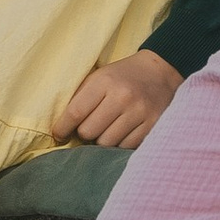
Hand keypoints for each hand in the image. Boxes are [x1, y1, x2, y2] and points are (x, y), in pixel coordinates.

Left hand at [56, 52, 182, 150]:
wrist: (159, 71)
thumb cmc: (121, 77)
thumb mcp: (98, 77)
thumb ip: (79, 98)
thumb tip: (60, 128)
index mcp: (104, 81)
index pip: (75, 113)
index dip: (62, 128)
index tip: (59, 134)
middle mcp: (122, 96)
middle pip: (89, 132)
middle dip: (85, 133)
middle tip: (90, 127)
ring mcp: (139, 112)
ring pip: (106, 143)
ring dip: (102, 140)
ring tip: (106, 129)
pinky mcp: (152, 125)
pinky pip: (125, 147)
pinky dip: (119, 144)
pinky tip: (121, 132)